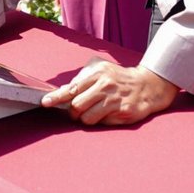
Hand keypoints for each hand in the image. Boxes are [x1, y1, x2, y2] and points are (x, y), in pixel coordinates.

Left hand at [42, 61, 178, 126]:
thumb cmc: (119, 78)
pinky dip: (102, 121)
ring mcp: (115, 100)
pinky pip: (103, 123)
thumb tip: (63, 90)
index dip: (57, 97)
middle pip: (77, 106)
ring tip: (95, 112)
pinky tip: (110, 113)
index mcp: (98, 73)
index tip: (45, 102)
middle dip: (74, 112)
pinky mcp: (123, 112)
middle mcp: (106, 85)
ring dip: (87, 119)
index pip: (72, 88)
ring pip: (87, 118)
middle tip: (79, 111)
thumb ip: (82, 78)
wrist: (148, 85)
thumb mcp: (102, 69)